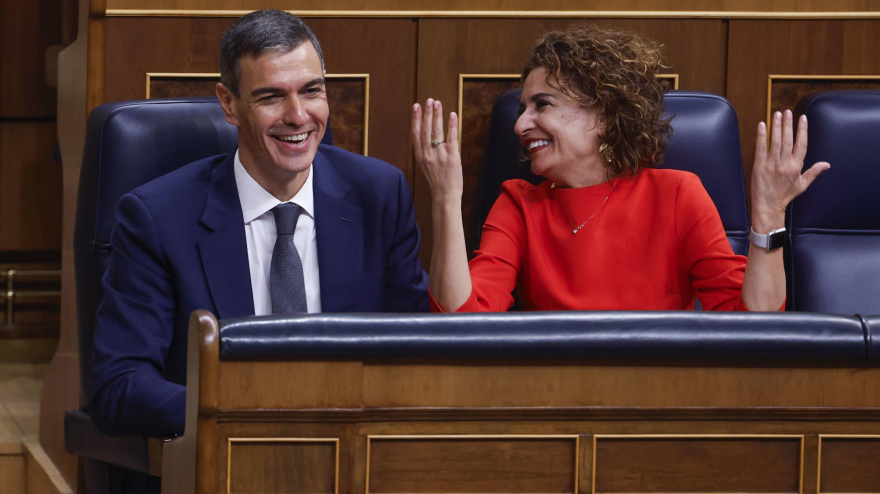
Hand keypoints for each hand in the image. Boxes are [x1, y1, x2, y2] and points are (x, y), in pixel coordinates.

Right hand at [412, 99, 461, 201]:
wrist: (445, 196)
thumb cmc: (437, 182)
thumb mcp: (425, 167)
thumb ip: (425, 152)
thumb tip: (427, 137)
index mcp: (420, 156)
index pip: (416, 134)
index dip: (416, 119)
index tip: (416, 107)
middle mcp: (428, 154)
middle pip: (426, 129)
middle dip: (427, 113)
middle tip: (429, 100)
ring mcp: (440, 154)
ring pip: (437, 131)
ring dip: (437, 115)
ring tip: (437, 103)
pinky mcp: (452, 156)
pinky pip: (451, 137)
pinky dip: (451, 125)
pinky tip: (452, 114)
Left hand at [750, 109, 829, 230]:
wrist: (768, 206)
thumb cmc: (785, 196)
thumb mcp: (802, 185)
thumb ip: (813, 172)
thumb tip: (827, 164)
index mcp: (797, 167)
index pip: (802, 144)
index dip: (802, 130)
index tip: (803, 118)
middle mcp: (785, 163)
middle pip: (788, 139)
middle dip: (788, 124)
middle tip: (788, 112)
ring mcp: (771, 164)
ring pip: (775, 141)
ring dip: (776, 126)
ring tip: (777, 114)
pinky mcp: (759, 165)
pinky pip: (760, 147)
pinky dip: (761, 135)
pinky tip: (762, 125)